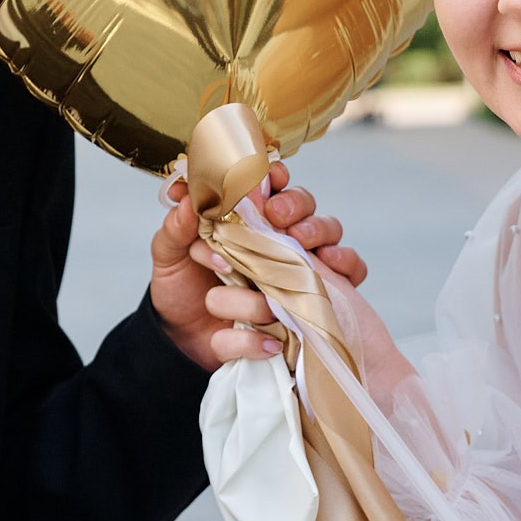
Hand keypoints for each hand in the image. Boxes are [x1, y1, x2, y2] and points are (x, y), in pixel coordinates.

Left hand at [148, 162, 368, 371]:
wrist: (189, 345)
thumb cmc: (183, 294)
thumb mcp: (170, 259)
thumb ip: (176, 229)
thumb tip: (188, 199)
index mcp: (247, 220)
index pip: (272, 186)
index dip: (275, 174)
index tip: (270, 174)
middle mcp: (278, 239)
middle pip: (305, 205)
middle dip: (295, 202)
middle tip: (276, 215)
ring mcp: (301, 265)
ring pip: (329, 233)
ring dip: (318, 230)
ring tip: (300, 241)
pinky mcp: (317, 295)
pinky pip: (349, 273)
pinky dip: (345, 266)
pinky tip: (328, 270)